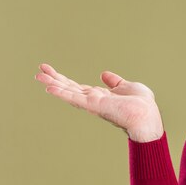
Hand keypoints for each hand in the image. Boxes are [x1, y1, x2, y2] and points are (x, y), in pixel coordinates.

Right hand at [34, 63, 163, 141]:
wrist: (147, 114)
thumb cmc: (142, 104)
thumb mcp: (127, 86)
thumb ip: (115, 82)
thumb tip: (104, 75)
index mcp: (100, 96)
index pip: (77, 87)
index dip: (63, 79)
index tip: (49, 70)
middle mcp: (93, 100)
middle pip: (69, 89)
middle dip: (54, 80)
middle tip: (38, 71)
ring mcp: (92, 103)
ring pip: (68, 92)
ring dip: (53, 84)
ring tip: (38, 76)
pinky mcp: (95, 105)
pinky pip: (75, 98)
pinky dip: (62, 93)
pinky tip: (49, 88)